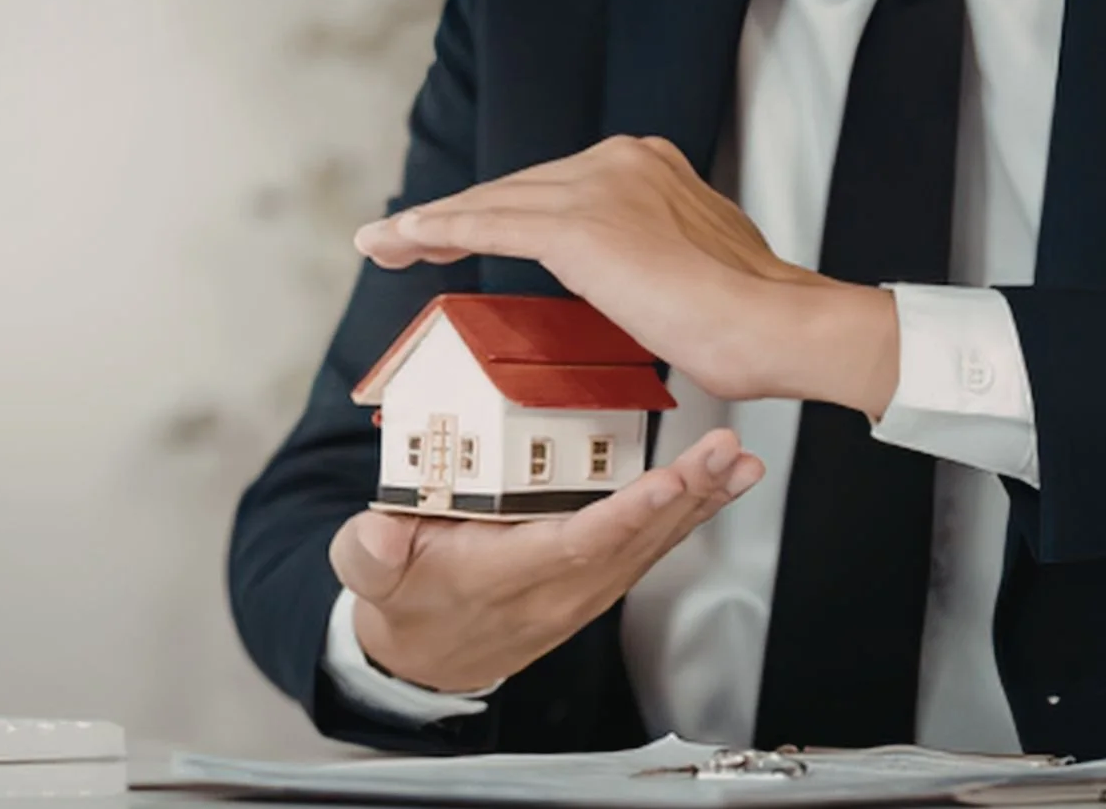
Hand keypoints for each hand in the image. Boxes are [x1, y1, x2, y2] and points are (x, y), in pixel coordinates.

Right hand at [330, 429, 763, 692]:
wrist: (425, 654)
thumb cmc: (403, 598)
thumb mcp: (366, 572)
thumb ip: (369, 552)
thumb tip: (379, 534)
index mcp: (502, 575)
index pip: (573, 545)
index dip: (623, 515)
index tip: (665, 482)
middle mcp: (555, 588)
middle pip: (631, 542)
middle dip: (684, 495)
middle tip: (724, 452)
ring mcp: (582, 589)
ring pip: (650, 545)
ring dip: (701, 503)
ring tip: (739, 462)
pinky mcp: (595, 581)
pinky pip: (650, 546)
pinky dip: (690, 514)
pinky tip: (721, 485)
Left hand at [353, 136, 900, 417]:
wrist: (779, 326)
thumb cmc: (750, 319)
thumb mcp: (692, 264)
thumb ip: (647, 253)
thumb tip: (625, 275)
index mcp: (646, 165)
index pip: (549, 187)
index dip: (495, 211)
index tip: (457, 235)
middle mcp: (618, 160)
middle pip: (512, 189)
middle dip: (452, 219)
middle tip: (399, 243)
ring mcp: (598, 187)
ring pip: (491, 204)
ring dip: (429, 227)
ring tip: (384, 247)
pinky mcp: (578, 226)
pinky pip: (486, 226)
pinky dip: (435, 234)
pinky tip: (399, 244)